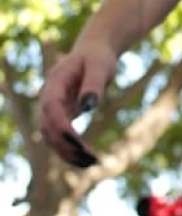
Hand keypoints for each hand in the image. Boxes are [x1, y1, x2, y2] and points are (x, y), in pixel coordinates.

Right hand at [38, 43, 115, 167]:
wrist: (94, 53)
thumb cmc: (98, 57)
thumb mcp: (100, 66)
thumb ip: (94, 84)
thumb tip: (88, 106)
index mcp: (55, 81)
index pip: (51, 107)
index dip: (61, 126)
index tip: (77, 142)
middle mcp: (48, 97)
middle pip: (47, 127)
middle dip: (65, 145)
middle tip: (89, 158)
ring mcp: (53, 108)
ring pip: (51, 137)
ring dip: (67, 152)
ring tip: (92, 162)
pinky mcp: (61, 116)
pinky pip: (60, 137)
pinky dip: (71, 150)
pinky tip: (87, 160)